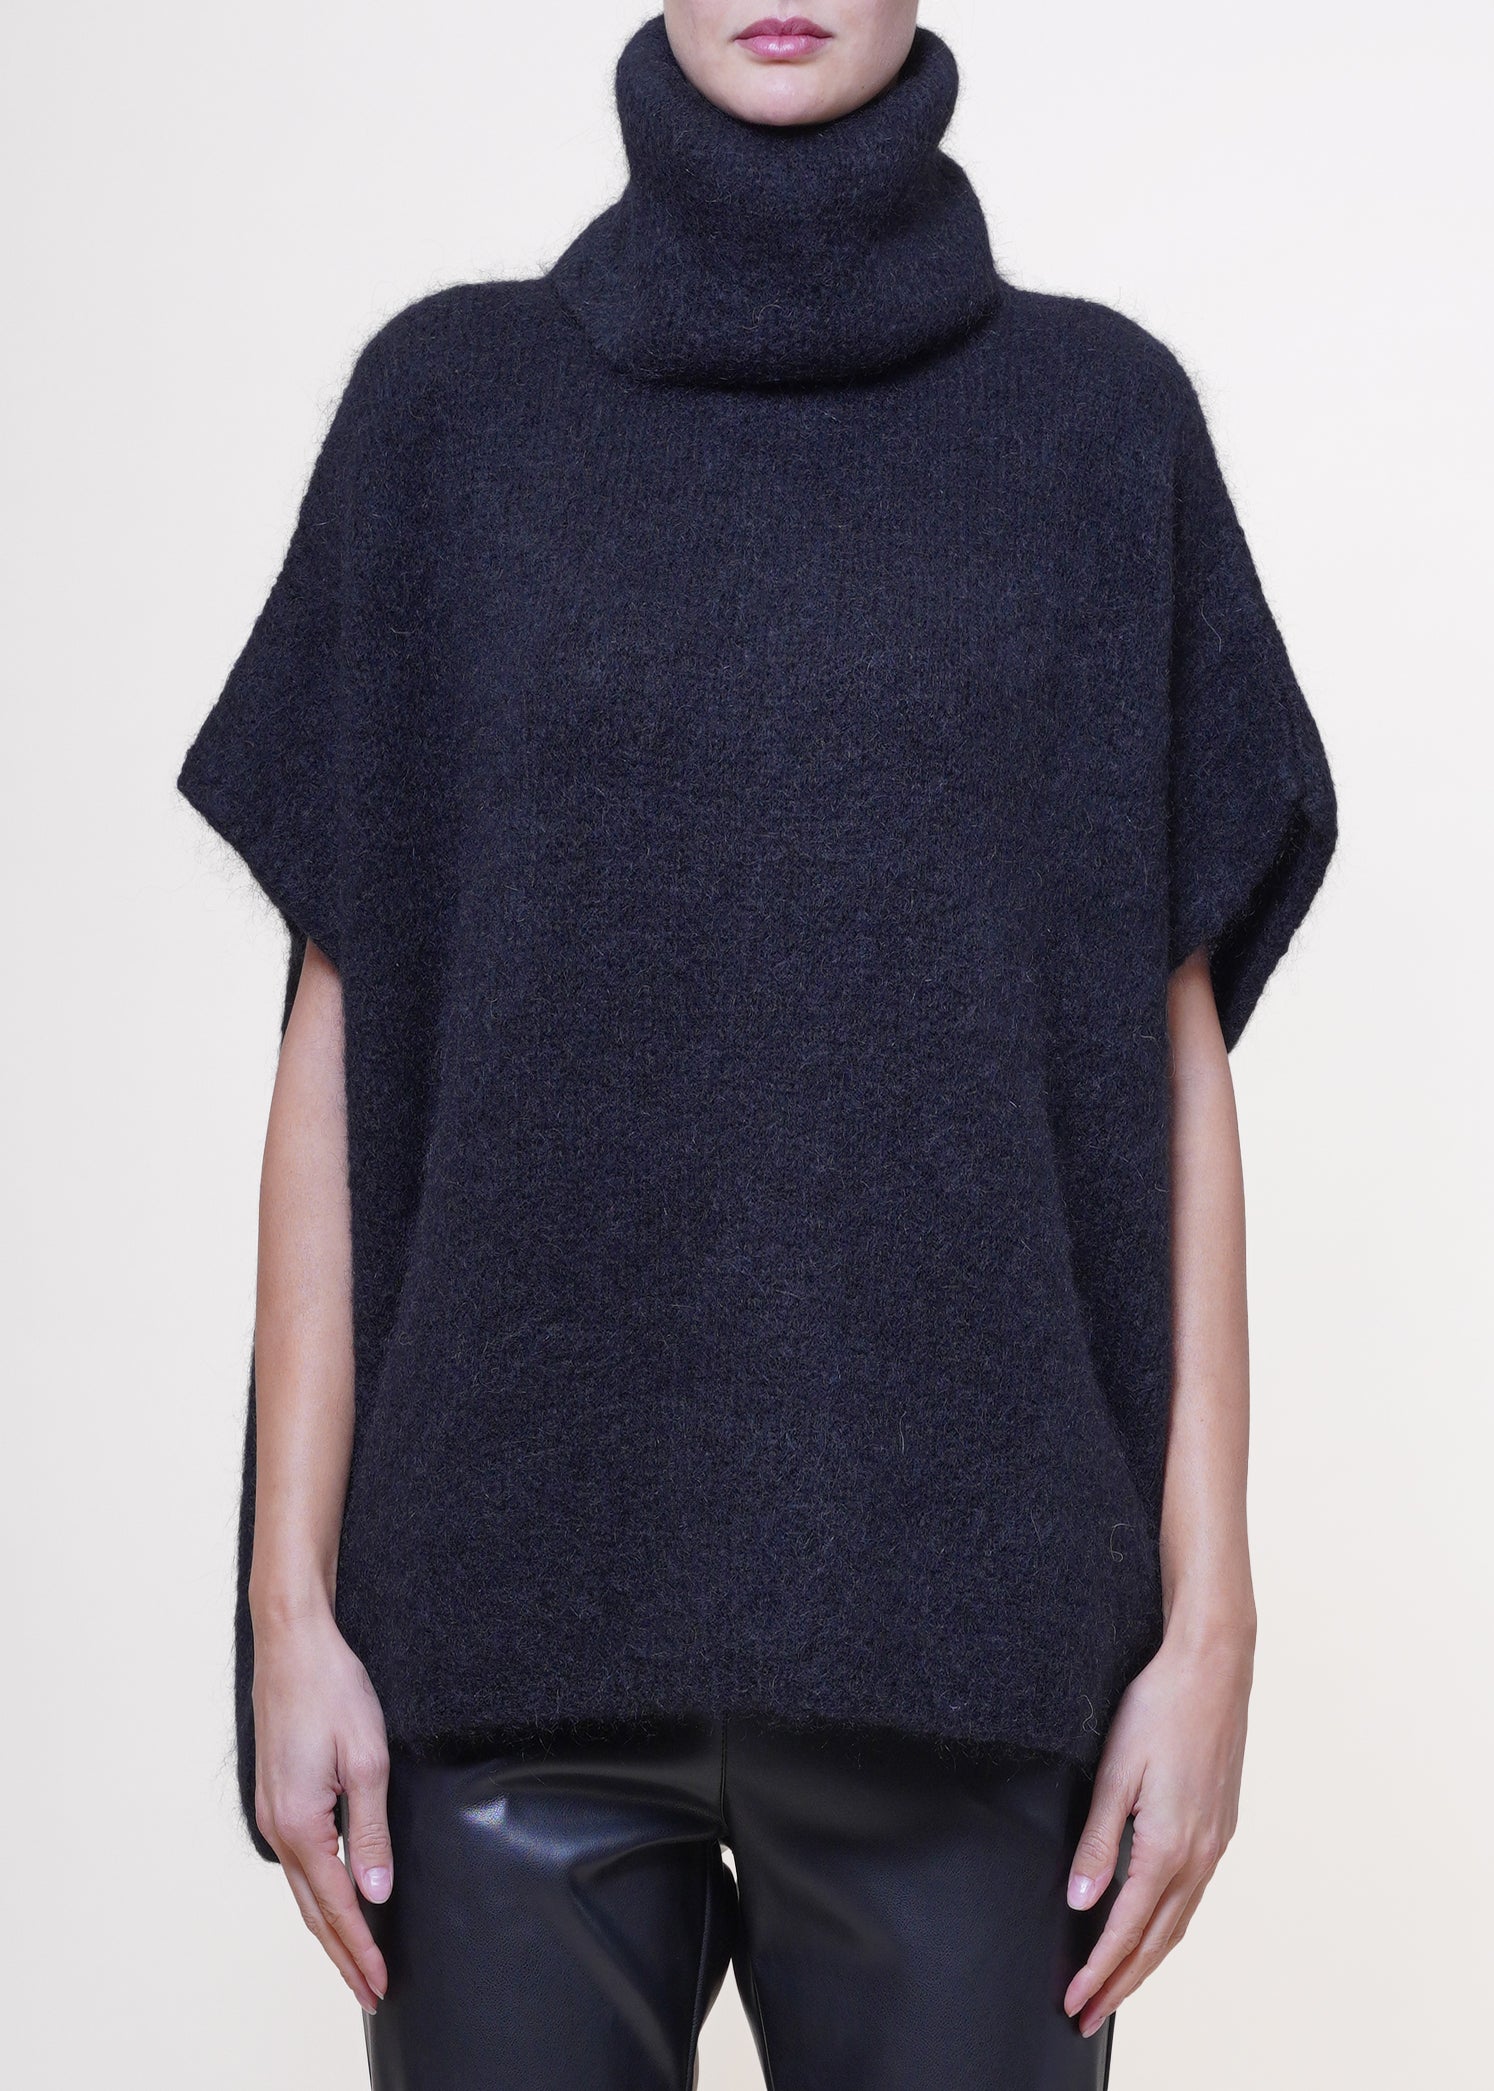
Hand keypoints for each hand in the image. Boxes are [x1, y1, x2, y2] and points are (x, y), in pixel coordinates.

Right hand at [250, 1602, 392, 2012]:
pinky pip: (297, 1862)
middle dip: (343, 1954)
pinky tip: (332, 1901)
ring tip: (354, 1962)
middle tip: (369, 1994)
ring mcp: (272, 1811)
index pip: (336, 1905)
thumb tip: (374, 1890)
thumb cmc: (333, 1690)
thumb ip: (369, 1828)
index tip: (380, 1984)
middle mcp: (278, 1826)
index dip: (360, 1948)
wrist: (292, 1643)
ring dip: (329, 1928)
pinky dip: (316, 1894)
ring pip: (302, 1889)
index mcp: (300, 1823)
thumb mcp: (367, 1758)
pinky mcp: (276, 1796)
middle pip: (313, 1909)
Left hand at [1062, 1606, 1253, 2037]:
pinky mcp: (1219, 1828)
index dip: (1099, 1970)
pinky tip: (1154, 1931)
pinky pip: (1191, 1896)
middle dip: (1121, 1983)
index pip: (1126, 1929)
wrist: (1213, 1668)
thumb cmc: (1159, 1708)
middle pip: (1156, 1941)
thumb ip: (1098, 1841)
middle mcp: (1197, 1855)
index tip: (1074, 2001)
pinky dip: (1168, 1928)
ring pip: (1178, 1923)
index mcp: (1167, 1845)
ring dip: (1146, 1962)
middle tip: (1087, 2016)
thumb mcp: (1114, 1771)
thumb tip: (1080, 1900)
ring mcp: (1214, 1844)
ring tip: (1116, 1987)